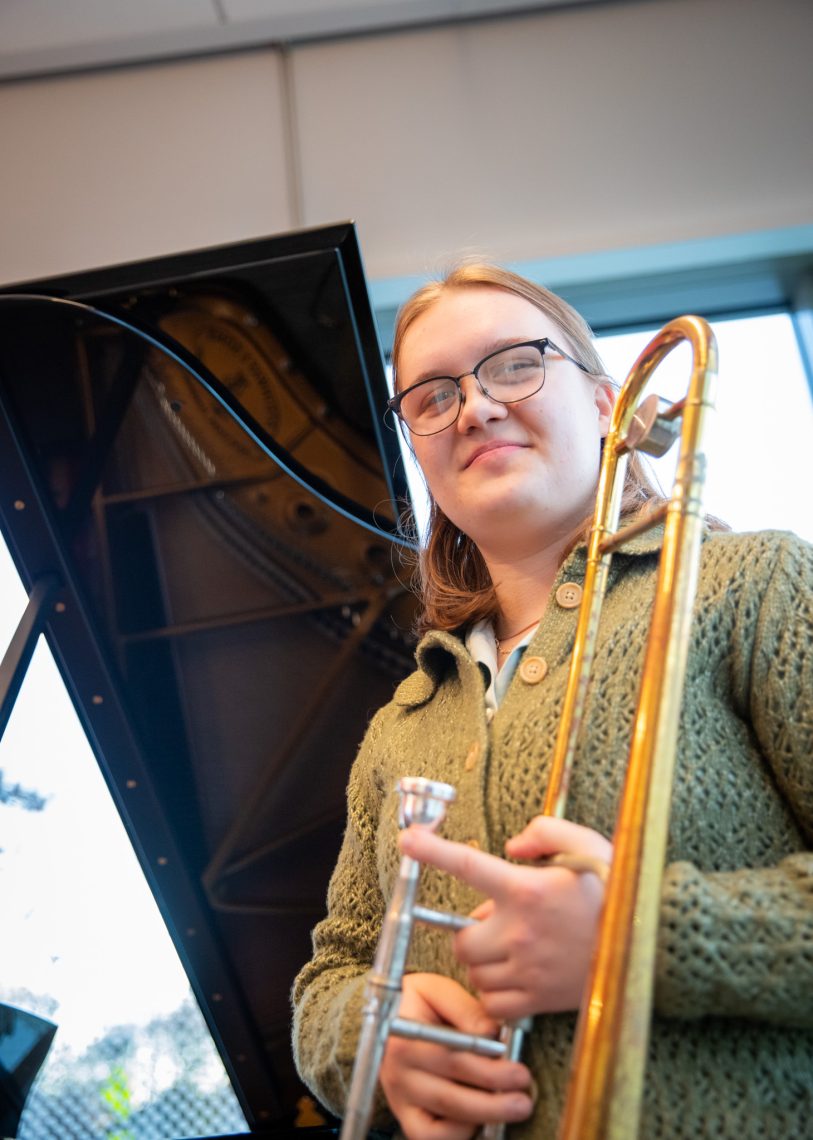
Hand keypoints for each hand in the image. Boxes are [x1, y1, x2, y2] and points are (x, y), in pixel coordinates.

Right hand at [379, 972, 533, 1139]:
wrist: (385, 1015)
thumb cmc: (416, 1001)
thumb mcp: (436, 990)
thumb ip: (464, 1008)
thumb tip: (492, 1033)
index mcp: (405, 1037)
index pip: (452, 1059)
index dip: (488, 1070)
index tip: (519, 1072)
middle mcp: (398, 1072)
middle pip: (449, 1096)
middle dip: (493, 1102)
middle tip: (524, 1099)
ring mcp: (400, 1098)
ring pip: (441, 1123)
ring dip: (481, 1119)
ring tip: (512, 1109)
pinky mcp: (405, 1115)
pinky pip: (428, 1137)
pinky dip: (456, 1134)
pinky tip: (479, 1120)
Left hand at [399, 817, 611, 1019]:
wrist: (653, 948)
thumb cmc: (617, 892)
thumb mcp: (588, 844)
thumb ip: (546, 832)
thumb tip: (512, 845)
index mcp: (528, 890)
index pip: (468, 865)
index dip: (433, 851)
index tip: (407, 841)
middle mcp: (520, 932)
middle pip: (462, 938)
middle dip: (472, 931)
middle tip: (501, 922)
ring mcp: (527, 970)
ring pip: (475, 970)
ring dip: (485, 960)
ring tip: (517, 948)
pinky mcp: (536, 1000)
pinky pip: (492, 1002)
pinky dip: (495, 992)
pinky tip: (519, 975)